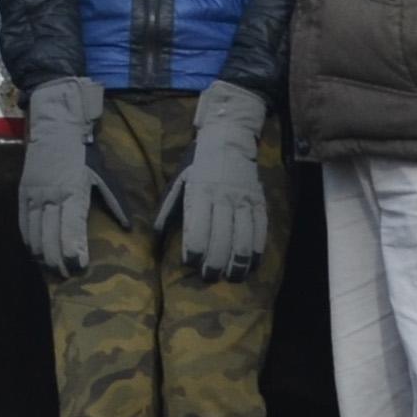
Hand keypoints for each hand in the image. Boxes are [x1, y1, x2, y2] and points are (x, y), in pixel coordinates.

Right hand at [16, 74, 124, 277]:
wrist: (55, 129)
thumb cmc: (84, 155)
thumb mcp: (104, 177)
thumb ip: (115, 204)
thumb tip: (126, 228)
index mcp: (72, 193)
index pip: (70, 232)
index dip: (73, 254)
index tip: (80, 267)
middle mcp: (50, 197)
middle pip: (50, 240)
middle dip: (58, 262)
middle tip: (67, 276)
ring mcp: (33, 196)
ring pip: (34, 236)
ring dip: (43, 257)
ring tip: (52, 270)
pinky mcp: (23, 194)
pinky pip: (23, 225)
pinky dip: (29, 242)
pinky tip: (37, 253)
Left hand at [169, 85, 274, 280]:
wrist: (228, 139)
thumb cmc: (198, 165)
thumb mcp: (179, 181)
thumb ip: (168, 209)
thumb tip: (156, 235)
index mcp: (200, 193)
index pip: (198, 228)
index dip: (195, 250)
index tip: (192, 264)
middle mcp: (222, 198)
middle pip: (220, 238)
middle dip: (215, 262)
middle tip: (210, 277)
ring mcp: (243, 200)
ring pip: (243, 237)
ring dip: (238, 261)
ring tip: (233, 277)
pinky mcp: (258, 201)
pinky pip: (260, 229)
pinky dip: (258, 249)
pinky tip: (253, 264)